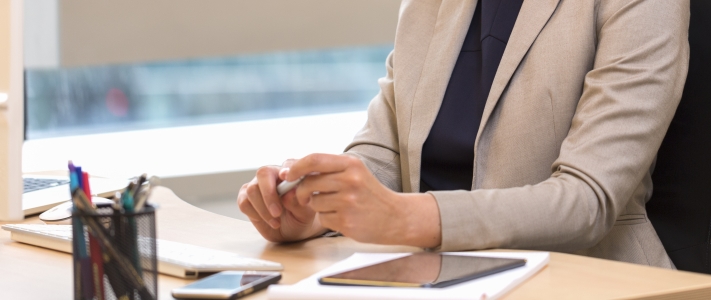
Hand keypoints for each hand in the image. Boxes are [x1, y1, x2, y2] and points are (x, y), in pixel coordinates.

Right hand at [237, 160, 326, 241]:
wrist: (291, 232)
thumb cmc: (300, 218)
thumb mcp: (305, 213)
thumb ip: (297, 202)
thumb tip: (289, 192)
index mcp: (291, 173)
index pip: (287, 164)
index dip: (285, 171)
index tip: (285, 178)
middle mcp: (272, 175)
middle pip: (263, 173)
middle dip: (269, 194)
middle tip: (277, 212)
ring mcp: (257, 185)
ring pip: (252, 189)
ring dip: (263, 209)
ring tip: (276, 222)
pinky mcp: (246, 197)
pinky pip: (244, 202)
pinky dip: (255, 214)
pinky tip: (266, 220)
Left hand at [286, 153, 441, 247]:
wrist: (395, 216)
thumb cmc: (369, 193)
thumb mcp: (353, 172)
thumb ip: (326, 169)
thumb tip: (289, 167)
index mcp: (351, 164)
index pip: (314, 160)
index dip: (296, 167)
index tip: (287, 175)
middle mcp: (350, 181)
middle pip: (309, 183)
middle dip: (302, 192)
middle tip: (306, 196)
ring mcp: (348, 202)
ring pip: (314, 203)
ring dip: (318, 207)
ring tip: (336, 206)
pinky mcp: (346, 221)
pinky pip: (322, 219)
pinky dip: (328, 219)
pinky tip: (343, 217)